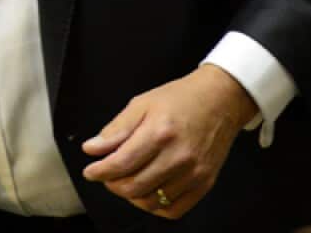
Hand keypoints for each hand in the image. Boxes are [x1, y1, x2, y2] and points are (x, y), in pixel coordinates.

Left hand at [82, 64, 258, 218]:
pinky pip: (173, 210)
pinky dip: (154, 206)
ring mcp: (194, 174)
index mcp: (160, 133)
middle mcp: (178, 157)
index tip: (90, 171)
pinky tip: (146, 191)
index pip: (121, 164)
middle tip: (106, 175)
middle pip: (133, 187)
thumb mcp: (141, 104)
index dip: (99, 171)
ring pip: (151, 201)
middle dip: (112, 184)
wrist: (220, 101)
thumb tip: (92, 149)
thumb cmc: (180, 99)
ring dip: (131, 196)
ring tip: (125, 180)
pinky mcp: (204, 184)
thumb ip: (116, 129)